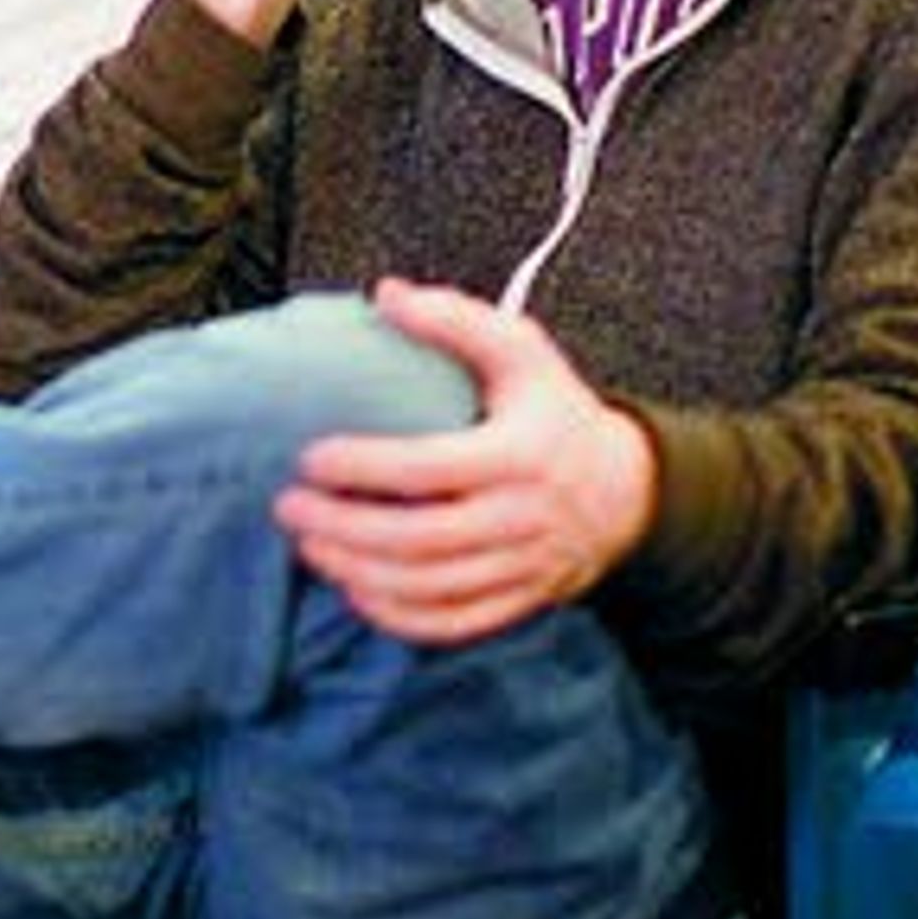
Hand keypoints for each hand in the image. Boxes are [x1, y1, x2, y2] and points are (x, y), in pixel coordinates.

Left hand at [272, 279, 657, 646]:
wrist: (628, 489)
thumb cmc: (555, 412)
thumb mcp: (522, 351)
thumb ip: (456, 319)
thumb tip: (386, 295)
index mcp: (520, 454)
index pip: (430, 468)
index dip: (364, 467)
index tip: (309, 457)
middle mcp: (523, 517)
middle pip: (421, 539)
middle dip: (345, 529)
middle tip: (289, 508)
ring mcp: (523, 567)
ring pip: (431, 587)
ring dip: (360, 573)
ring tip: (309, 545)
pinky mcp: (520, 600)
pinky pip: (454, 623)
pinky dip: (398, 616)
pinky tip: (354, 589)